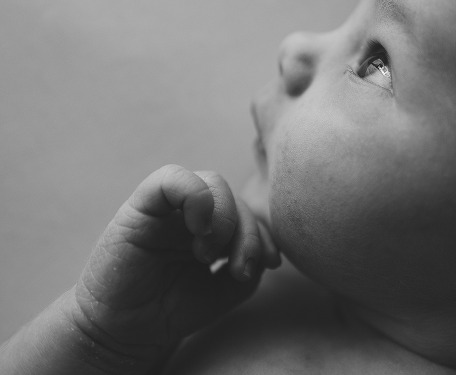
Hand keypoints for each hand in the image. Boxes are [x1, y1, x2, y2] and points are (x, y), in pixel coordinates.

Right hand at [71, 164, 280, 365]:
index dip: (265, 232)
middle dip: (249, 231)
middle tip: (240, 268)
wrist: (128, 332)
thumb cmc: (174, 308)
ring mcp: (167, 207)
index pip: (248, 210)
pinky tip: (199, 229)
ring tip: (209, 256)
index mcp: (212, 224)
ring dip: (225, 217)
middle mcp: (191, 211)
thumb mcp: (226, 289)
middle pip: (234, 196)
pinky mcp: (140, 206)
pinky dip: (195, 196)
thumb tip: (264, 248)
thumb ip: (250, 263)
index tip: (270, 263)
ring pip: (211, 181)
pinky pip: (170, 178)